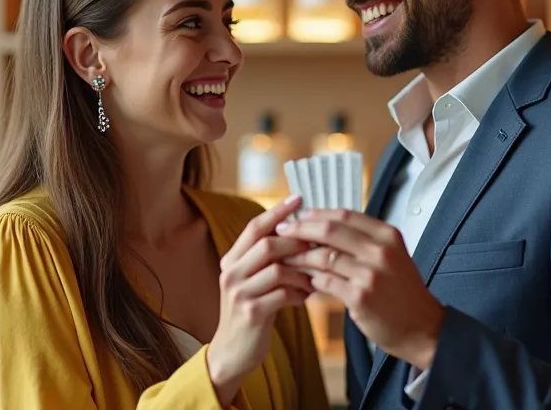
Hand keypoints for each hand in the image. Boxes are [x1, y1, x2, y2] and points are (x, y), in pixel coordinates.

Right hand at [206, 195, 314, 402]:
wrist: (234, 352)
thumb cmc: (253, 311)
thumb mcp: (255, 281)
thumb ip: (269, 260)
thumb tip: (303, 233)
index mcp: (232, 260)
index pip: (255, 227)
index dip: (278, 211)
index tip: (300, 198)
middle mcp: (231, 272)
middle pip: (268, 244)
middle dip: (298, 244)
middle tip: (319, 248)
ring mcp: (239, 293)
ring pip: (278, 269)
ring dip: (303, 272)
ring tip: (315, 279)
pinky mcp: (251, 313)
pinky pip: (283, 294)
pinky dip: (300, 293)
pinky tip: (306, 298)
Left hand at [278, 209, 443, 370]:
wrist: (422, 327)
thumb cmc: (402, 292)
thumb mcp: (391, 256)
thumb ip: (364, 241)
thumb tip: (324, 227)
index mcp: (387, 236)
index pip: (345, 215)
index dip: (317, 213)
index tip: (298, 216)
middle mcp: (380, 251)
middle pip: (330, 230)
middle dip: (300, 229)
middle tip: (281, 230)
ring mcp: (370, 274)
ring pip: (323, 256)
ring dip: (300, 256)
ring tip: (285, 257)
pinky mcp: (359, 297)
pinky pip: (324, 282)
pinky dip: (310, 280)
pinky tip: (304, 281)